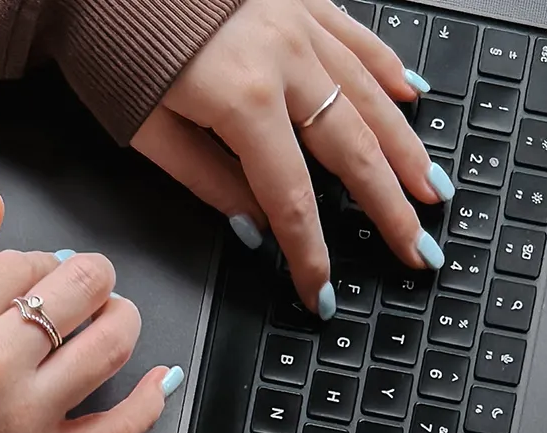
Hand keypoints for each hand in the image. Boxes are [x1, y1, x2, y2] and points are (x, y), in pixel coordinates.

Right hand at [0, 195, 177, 432]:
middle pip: (80, 290)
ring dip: (123, 320)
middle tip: (85, 286)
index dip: (37, 263)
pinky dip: (147, 402)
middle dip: (91, 278)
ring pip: (108, 347)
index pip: (27, 262)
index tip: (29, 278)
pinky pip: (115, 431)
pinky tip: (159, 379)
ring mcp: (24, 415)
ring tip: (112, 318)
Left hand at [133, 0, 447, 316]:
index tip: (324, 292)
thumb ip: (209, 180)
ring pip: (370, 95)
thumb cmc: (114, 39)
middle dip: (391, 209)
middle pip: (353, 151)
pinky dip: (388, 70)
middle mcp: (285, 60)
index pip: (292, 199)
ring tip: (432, 188)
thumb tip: (254, 226)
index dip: (310, 254)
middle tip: (419, 249)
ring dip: (406, 148)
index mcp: (245, 101)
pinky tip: (411, 96)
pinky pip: (357, 38)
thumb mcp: (147, 129)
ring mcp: (298, 23)